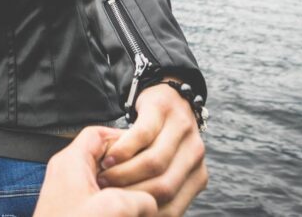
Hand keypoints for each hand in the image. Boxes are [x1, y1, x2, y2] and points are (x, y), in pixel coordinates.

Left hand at [34, 126, 157, 216]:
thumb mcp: (113, 208)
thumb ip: (139, 198)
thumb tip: (151, 202)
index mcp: (71, 163)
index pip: (98, 134)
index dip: (124, 140)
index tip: (145, 152)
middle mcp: (68, 176)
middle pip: (105, 160)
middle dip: (130, 170)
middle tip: (149, 181)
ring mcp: (71, 197)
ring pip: (106, 184)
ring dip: (127, 193)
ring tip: (144, 204)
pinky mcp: (76, 213)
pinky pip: (101, 203)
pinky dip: (118, 207)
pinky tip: (133, 214)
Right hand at [97, 80, 207, 215]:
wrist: (168, 96)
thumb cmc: (160, 142)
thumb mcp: (169, 169)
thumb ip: (160, 192)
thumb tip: (141, 215)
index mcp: (198, 175)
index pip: (173, 206)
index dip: (146, 213)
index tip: (123, 211)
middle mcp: (195, 153)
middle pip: (164, 187)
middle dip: (132, 195)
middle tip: (108, 196)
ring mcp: (182, 129)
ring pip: (154, 163)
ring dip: (125, 174)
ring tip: (104, 178)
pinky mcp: (162, 110)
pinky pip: (142, 135)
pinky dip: (123, 150)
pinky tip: (109, 158)